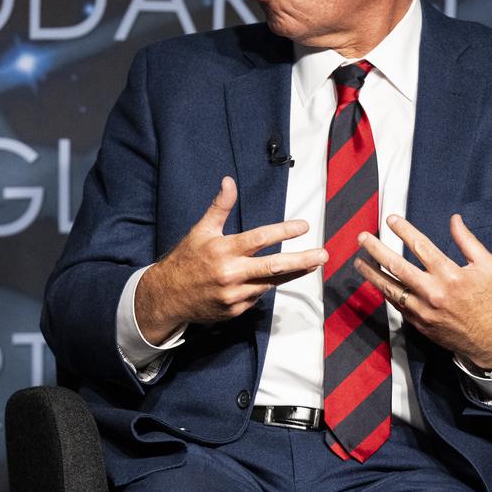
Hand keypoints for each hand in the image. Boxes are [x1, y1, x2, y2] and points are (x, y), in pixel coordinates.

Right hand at [134, 176, 322, 344]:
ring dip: (293, 274)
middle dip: (302, 260)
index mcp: (223, 250)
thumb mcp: (201, 230)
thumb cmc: (187, 259)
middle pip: (274, 266)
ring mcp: (235, 295)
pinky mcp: (236, 310)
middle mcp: (231, 273)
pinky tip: (269, 278)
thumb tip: (229, 181)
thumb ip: (219, 207)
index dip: (284, 231)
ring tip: (312, 265)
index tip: (303, 226)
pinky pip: (258, 296)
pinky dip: (265, 286)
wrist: (168, 296)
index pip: (260, 239)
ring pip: (271, 283)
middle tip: (323, 255)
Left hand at [354, 213, 491, 369]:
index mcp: (451, 275)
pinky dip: (384, 292)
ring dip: (371, 273)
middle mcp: (434, 292)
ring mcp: (424, 310)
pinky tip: (376, 281)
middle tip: (362, 237)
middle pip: (397, 266)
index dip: (403, 230)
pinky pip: (396, 305)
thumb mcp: (488, 266)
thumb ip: (468, 241)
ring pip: (390, 288)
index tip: (391, 219)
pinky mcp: (419, 323)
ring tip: (358, 261)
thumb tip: (454, 219)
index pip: (420, 247)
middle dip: (376, 249)